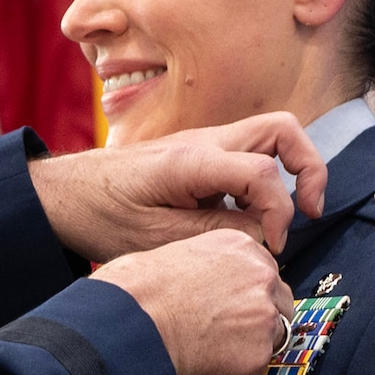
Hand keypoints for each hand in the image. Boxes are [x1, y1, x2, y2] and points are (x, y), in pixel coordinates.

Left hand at [29, 113, 326, 259]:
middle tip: (310, 212)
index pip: (263, 171)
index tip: (273, 245)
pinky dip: (261, 184)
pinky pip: (248, 156)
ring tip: (278, 220)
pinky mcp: (199, 156)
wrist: (64, 195)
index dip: (281, 212)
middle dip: (309, 167)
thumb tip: (267, 234)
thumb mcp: (158, 239)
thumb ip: (218, 233)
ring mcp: (203, 144)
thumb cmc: (101, 216)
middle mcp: (204, 141)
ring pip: (269, 138)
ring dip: (287, 174)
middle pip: (282, 129)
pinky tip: (245, 220)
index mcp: (191, 160)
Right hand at [94, 229, 295, 374]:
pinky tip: (205, 363)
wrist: (130, 322)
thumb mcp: (177, 254)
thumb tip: (212, 285)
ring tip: (208, 348)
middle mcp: (261, 277)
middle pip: (278, 303)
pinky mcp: (257, 355)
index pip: (264, 272)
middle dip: (256, 318)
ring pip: (271, 337)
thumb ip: (210, 267)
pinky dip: (234, 371)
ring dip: (247, 345)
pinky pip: (254, 367)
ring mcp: (264, 317)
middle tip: (223, 330)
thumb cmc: (137, 289)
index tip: (232, 305)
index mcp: (240, 246)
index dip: (247, 293)